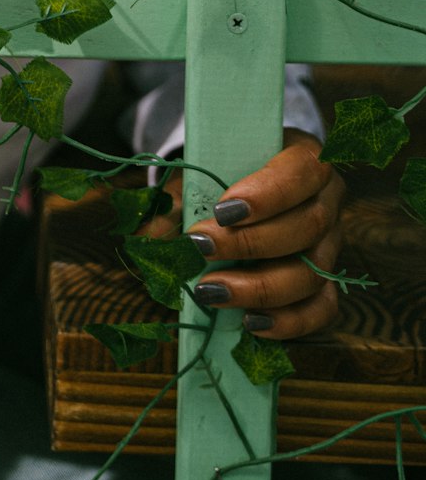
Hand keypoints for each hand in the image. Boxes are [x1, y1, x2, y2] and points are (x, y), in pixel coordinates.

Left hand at [142, 129, 345, 339]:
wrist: (247, 190)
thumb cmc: (226, 173)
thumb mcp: (203, 172)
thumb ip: (179, 200)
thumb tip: (148, 238)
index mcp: (306, 158)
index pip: (301, 173)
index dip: (267, 195)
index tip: (223, 211)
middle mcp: (327, 200)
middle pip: (308, 226)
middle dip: (251, 243)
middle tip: (201, 247)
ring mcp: (331, 245)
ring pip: (313, 273)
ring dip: (259, 288)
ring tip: (211, 291)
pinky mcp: (326, 282)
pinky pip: (321, 310)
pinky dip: (287, 321)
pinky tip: (249, 322)